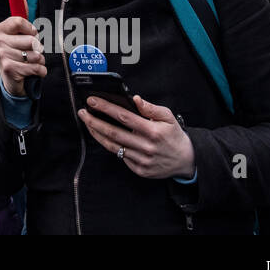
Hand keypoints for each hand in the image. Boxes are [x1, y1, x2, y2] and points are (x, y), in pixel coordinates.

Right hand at [0, 16, 47, 96]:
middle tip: (31, 52)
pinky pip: (36, 68)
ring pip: (36, 55)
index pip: (19, 22)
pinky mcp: (9, 68)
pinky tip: (33, 71)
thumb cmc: (17, 53)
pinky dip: (40, 70)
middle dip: (38, 48)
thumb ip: (22, 18)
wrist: (10, 77)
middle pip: (31, 40)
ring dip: (39, 60)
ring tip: (31, 62)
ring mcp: (2, 55)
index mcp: (0, 29)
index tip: (31, 34)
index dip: (31, 29)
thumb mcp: (19, 34)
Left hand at [77, 94, 195, 179]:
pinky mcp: (139, 170)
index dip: (106, 108)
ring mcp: (142, 160)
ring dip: (97, 134)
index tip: (92, 101)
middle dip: (94, 121)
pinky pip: (120, 157)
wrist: (186, 160)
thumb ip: (151, 108)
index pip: (124, 117)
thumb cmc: (174, 135)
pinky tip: (103, 136)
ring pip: (113, 146)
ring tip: (88, 123)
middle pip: (113, 133)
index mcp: (153, 131)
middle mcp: (146, 147)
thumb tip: (135, 99)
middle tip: (83, 112)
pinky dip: (111, 146)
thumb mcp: (168, 117)